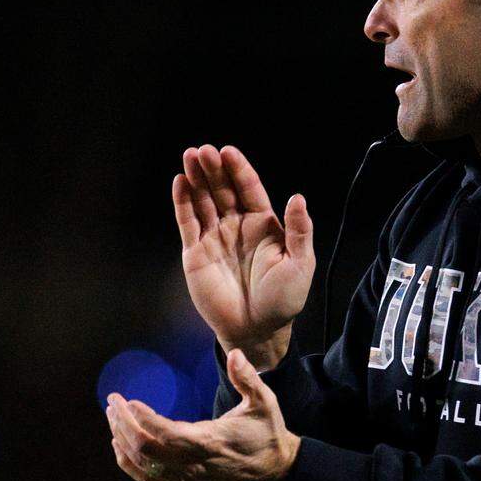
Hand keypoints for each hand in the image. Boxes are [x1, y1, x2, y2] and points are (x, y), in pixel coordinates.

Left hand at [106, 348, 301, 480]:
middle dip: (123, 424)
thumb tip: (236, 354)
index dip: (142, 418)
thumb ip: (247, 378)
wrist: (275, 472)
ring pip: (142, 465)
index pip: (166, 433)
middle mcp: (194, 466)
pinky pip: (148, 480)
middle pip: (145, 449)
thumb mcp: (263, 402)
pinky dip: (129, 463)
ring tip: (113, 416)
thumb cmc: (267, 433)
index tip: (127, 400)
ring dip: (122, 440)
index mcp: (210, 443)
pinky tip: (119, 445)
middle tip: (113, 401)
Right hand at [173, 144, 314, 369]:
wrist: (257, 330)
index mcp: (262, 224)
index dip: (239, 169)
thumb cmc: (283, 299)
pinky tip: (180, 182)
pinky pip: (188, 222)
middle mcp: (236, 226)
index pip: (248, 189)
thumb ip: (300, 230)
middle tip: (204, 150)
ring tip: (189, 156)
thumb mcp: (300, 264)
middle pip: (222, 189)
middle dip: (213, 169)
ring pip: (203, 201)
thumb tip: (297, 196)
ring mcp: (215, 237)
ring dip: (196, 179)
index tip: (228, 151)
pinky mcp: (195, 252)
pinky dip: (183, 202)